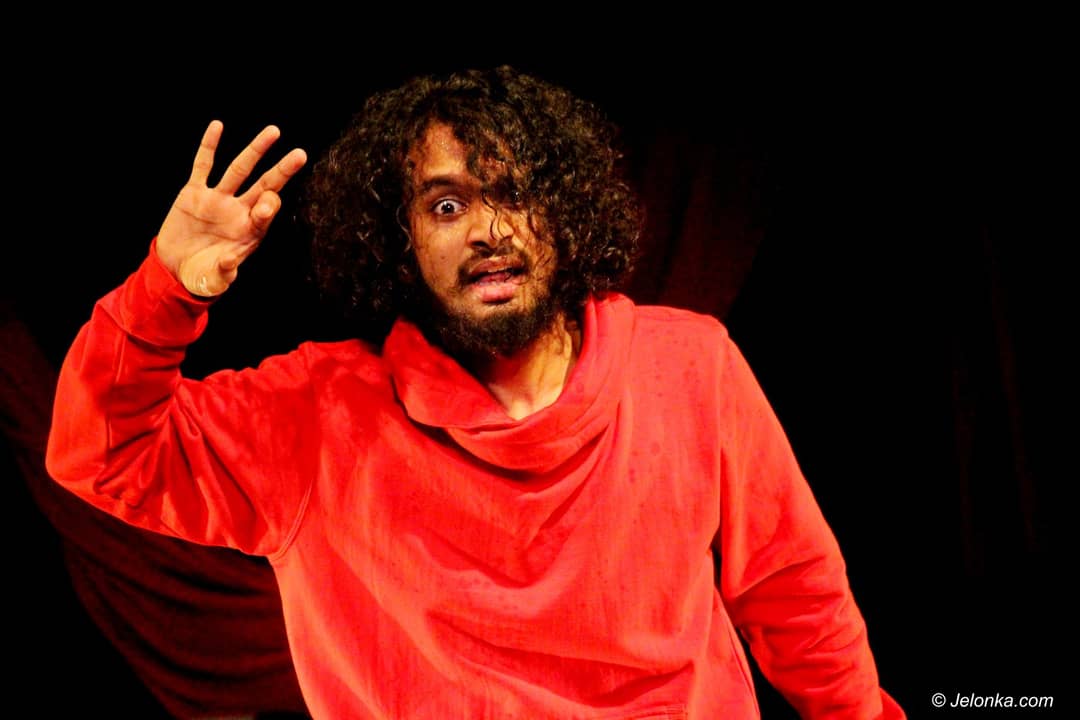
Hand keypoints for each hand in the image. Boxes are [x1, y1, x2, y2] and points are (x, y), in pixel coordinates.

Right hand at [156, 121, 307, 296]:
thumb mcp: (214, 278)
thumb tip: (232, 261)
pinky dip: (209, 146)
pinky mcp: (194, 192)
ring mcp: (217, 199)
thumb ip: (224, 270)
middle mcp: (238, 211)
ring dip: (255, 150)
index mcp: (249, 231)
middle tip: (300, 155)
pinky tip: (218, 126)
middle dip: (281, 171)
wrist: (175, 267)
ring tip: (274, 132)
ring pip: (239, 169)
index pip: (265, 213)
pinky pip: (202, 165)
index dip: (268, 206)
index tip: (266, 203)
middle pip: (264, 185)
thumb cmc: (203, 275)